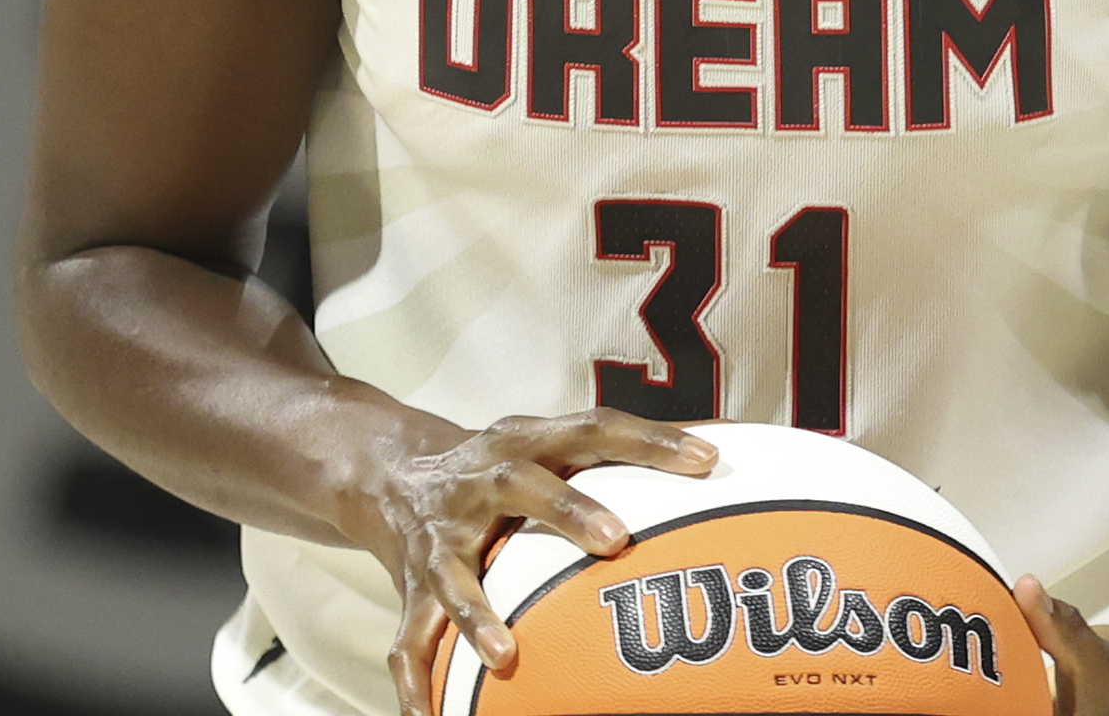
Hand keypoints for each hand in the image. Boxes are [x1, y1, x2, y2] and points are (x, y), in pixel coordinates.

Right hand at [346, 408, 716, 715]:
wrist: (391, 473)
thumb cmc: (500, 467)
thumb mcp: (547, 447)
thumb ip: (616, 459)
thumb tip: (717, 466)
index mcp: (525, 442)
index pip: (594, 428)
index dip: (649, 440)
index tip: (705, 462)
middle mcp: (479, 480)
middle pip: (522, 484)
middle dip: (568, 509)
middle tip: (618, 539)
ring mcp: (441, 534)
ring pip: (452, 573)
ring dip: (476, 612)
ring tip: (506, 654)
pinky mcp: (412, 584)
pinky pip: (410, 637)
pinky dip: (416, 680)